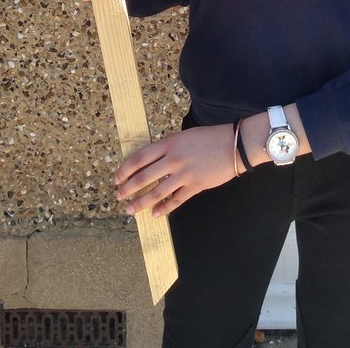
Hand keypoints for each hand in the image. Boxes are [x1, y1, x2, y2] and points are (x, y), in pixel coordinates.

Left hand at [114, 124, 236, 217]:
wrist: (233, 145)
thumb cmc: (208, 138)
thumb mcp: (183, 137)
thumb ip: (166, 149)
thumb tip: (148, 164)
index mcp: (168, 144)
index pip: (139, 158)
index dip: (125, 170)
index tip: (116, 178)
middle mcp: (173, 159)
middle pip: (144, 177)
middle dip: (128, 189)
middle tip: (119, 196)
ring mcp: (184, 174)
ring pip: (156, 192)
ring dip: (141, 202)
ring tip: (130, 209)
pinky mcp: (195, 186)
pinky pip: (175, 200)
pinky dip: (164, 208)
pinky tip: (155, 213)